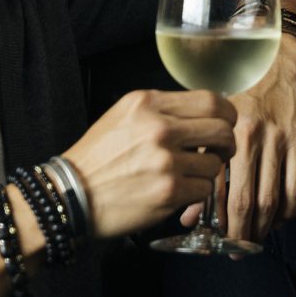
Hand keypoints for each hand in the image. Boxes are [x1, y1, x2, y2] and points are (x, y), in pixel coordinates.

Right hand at [62, 89, 234, 238]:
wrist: (69, 196)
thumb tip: (203, 115)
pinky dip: (197, 193)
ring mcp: (165, 160)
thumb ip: (162, 111)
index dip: (226, 114)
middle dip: (226, 143)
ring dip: (208, 171)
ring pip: (215, 162)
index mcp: (148, 103)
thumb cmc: (97, 159)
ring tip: (189, 175)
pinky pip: (204, 189)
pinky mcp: (168, 191)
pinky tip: (179, 192)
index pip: (211, 100)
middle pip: (222, 128)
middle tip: (220, 152)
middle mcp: (159, 127)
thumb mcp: (123, 116)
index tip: (224, 125)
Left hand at [179, 37, 295, 241]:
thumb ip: (200, 167)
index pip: (219, 191)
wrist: (273, 62)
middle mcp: (253, 138)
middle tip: (238, 249)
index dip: (219, 223)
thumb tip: (190, 217)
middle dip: (242, 232)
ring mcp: (280, 140)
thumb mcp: (211, 124)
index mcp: (225, 135)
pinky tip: (280, 218)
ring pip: (273, 198)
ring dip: (265, 226)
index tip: (218, 241)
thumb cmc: (237, 92)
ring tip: (257, 238)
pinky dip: (289, 209)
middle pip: (247, 201)